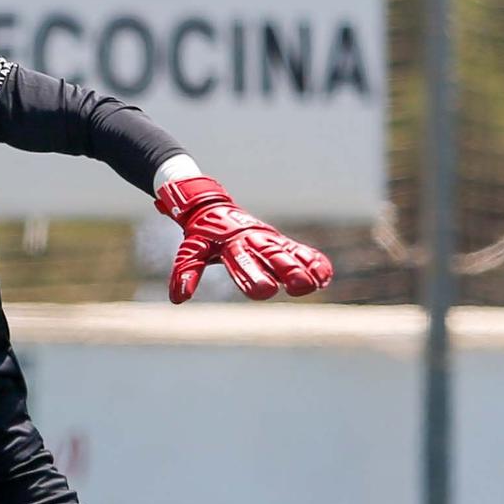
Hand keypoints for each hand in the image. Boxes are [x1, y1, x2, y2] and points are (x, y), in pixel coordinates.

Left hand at [155, 177, 333, 303]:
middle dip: (287, 271)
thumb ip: (187, 271)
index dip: (254, 276)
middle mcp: (253, 239)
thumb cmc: (201, 232)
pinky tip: (325, 277)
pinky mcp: (278, 240)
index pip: (243, 261)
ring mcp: (269, 239)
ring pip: (289, 253)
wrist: (211, 205)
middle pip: (272, 256)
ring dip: (304, 268)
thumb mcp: (192, 248)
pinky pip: (298, 250)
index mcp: (231, 243)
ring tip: (318, 284)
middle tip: (300, 287)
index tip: (266, 291)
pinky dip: (311, 260)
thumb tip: (178, 299)